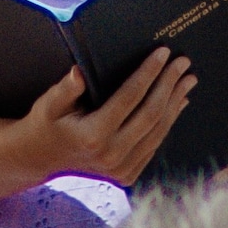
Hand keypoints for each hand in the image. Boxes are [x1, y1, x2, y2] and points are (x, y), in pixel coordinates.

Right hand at [0, 56, 189, 188]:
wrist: (41, 158)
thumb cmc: (46, 123)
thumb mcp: (49, 103)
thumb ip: (65, 89)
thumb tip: (79, 72)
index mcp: (93, 136)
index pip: (129, 98)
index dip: (148, 73)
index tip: (162, 53)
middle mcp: (111, 156)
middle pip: (150, 114)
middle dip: (169, 84)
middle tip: (183, 62)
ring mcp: (121, 169)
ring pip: (157, 131)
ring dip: (175, 103)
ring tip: (187, 80)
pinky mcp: (127, 175)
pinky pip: (154, 144)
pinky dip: (167, 122)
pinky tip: (177, 102)